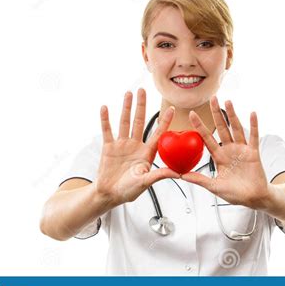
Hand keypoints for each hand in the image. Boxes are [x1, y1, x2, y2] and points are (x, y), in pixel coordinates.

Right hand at [95, 88, 179, 204]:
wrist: (109, 194)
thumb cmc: (128, 191)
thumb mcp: (146, 183)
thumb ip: (159, 175)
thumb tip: (178, 173)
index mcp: (147, 153)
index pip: (158, 134)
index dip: (165, 122)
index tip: (172, 109)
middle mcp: (135, 145)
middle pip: (140, 121)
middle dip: (142, 106)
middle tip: (144, 90)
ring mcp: (122, 145)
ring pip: (125, 122)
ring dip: (126, 108)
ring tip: (129, 93)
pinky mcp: (108, 147)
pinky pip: (107, 130)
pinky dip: (105, 119)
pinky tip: (105, 108)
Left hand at [181, 96, 270, 208]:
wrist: (254, 199)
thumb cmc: (235, 194)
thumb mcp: (214, 187)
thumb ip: (199, 180)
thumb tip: (181, 176)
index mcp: (219, 157)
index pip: (207, 138)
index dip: (200, 126)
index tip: (192, 114)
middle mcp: (230, 150)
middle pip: (221, 128)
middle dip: (216, 114)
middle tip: (212, 99)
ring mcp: (242, 150)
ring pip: (236, 129)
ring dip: (232, 115)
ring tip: (227, 102)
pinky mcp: (253, 152)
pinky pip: (254, 136)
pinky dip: (253, 125)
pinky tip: (252, 113)